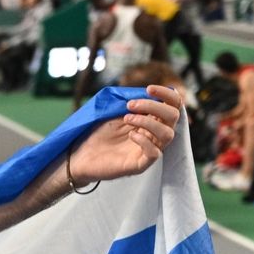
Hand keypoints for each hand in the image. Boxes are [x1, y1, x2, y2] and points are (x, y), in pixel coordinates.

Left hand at [67, 84, 181, 182]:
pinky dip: (145, 141)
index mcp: (152, 120)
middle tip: (130, 105)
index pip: (173, 105)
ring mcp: (149, 150)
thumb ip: (134, 103)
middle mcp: (154, 135)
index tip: (149, 88)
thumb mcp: (116, 113)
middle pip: (173, 117)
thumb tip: (149, 92)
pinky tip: (130, 135)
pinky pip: (155, 154)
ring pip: (167, 134)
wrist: (81, 156)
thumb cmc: (98, 133)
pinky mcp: (140, 165)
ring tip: (126, 119)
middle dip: (154, 106)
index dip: (167, 94)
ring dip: (148, 122)